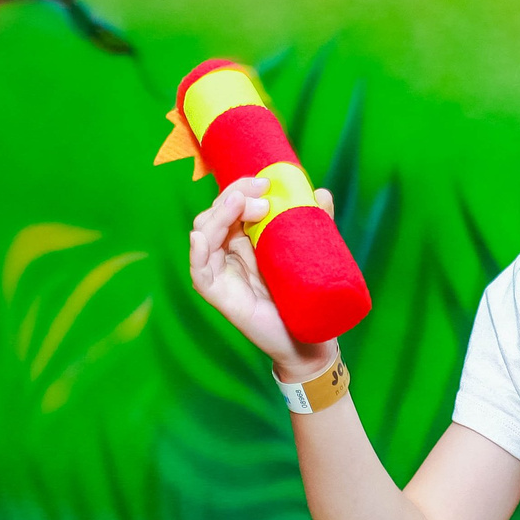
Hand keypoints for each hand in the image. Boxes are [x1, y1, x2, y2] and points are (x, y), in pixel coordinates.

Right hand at [185, 183, 340, 379]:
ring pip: (204, 233)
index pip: (231, 204)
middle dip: (234, 195)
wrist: (309, 338)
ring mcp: (221, 272)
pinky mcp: (218, 294)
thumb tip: (322, 193)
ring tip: (246, 205)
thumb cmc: (304, 296)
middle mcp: (228, 252)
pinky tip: (201, 237)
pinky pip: (199, 270)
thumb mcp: (308, 252)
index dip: (242, 187)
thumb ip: (313, 223)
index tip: (266, 181)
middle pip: (215, 213)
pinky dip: (197, 251)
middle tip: (263, 192)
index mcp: (244, 239)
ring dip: (221, 214)